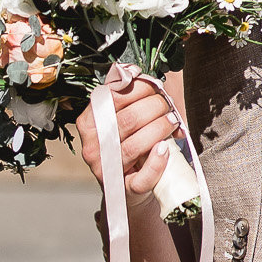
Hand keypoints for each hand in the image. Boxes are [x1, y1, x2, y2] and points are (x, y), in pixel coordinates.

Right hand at [73, 73, 180, 200]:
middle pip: (128, 120)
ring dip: (160, 128)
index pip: (112, 98)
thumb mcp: (119, 119)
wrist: (128, 187)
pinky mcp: (124, 189)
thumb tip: (133, 72)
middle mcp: (93, 146)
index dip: (139, 88)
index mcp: (88, 123)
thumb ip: (123, 96)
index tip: (155, 86)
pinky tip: (165, 149)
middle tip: (168, 106)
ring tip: (173, 122)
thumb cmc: (127, 145)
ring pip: (135, 145)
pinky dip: (157, 162)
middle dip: (154, 107)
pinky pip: (142, 176)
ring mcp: (106, 169)